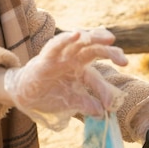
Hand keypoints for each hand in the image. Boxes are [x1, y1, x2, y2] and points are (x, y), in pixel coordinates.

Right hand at [4, 28, 127, 130]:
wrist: (25, 95)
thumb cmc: (50, 93)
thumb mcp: (71, 100)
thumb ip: (86, 103)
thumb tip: (103, 112)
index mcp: (81, 67)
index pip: (98, 73)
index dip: (106, 87)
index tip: (111, 100)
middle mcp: (73, 58)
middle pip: (94, 49)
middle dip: (110, 51)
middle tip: (123, 60)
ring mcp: (60, 56)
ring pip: (79, 42)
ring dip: (93, 38)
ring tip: (108, 38)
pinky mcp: (46, 57)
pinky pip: (56, 45)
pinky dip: (66, 39)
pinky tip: (76, 34)